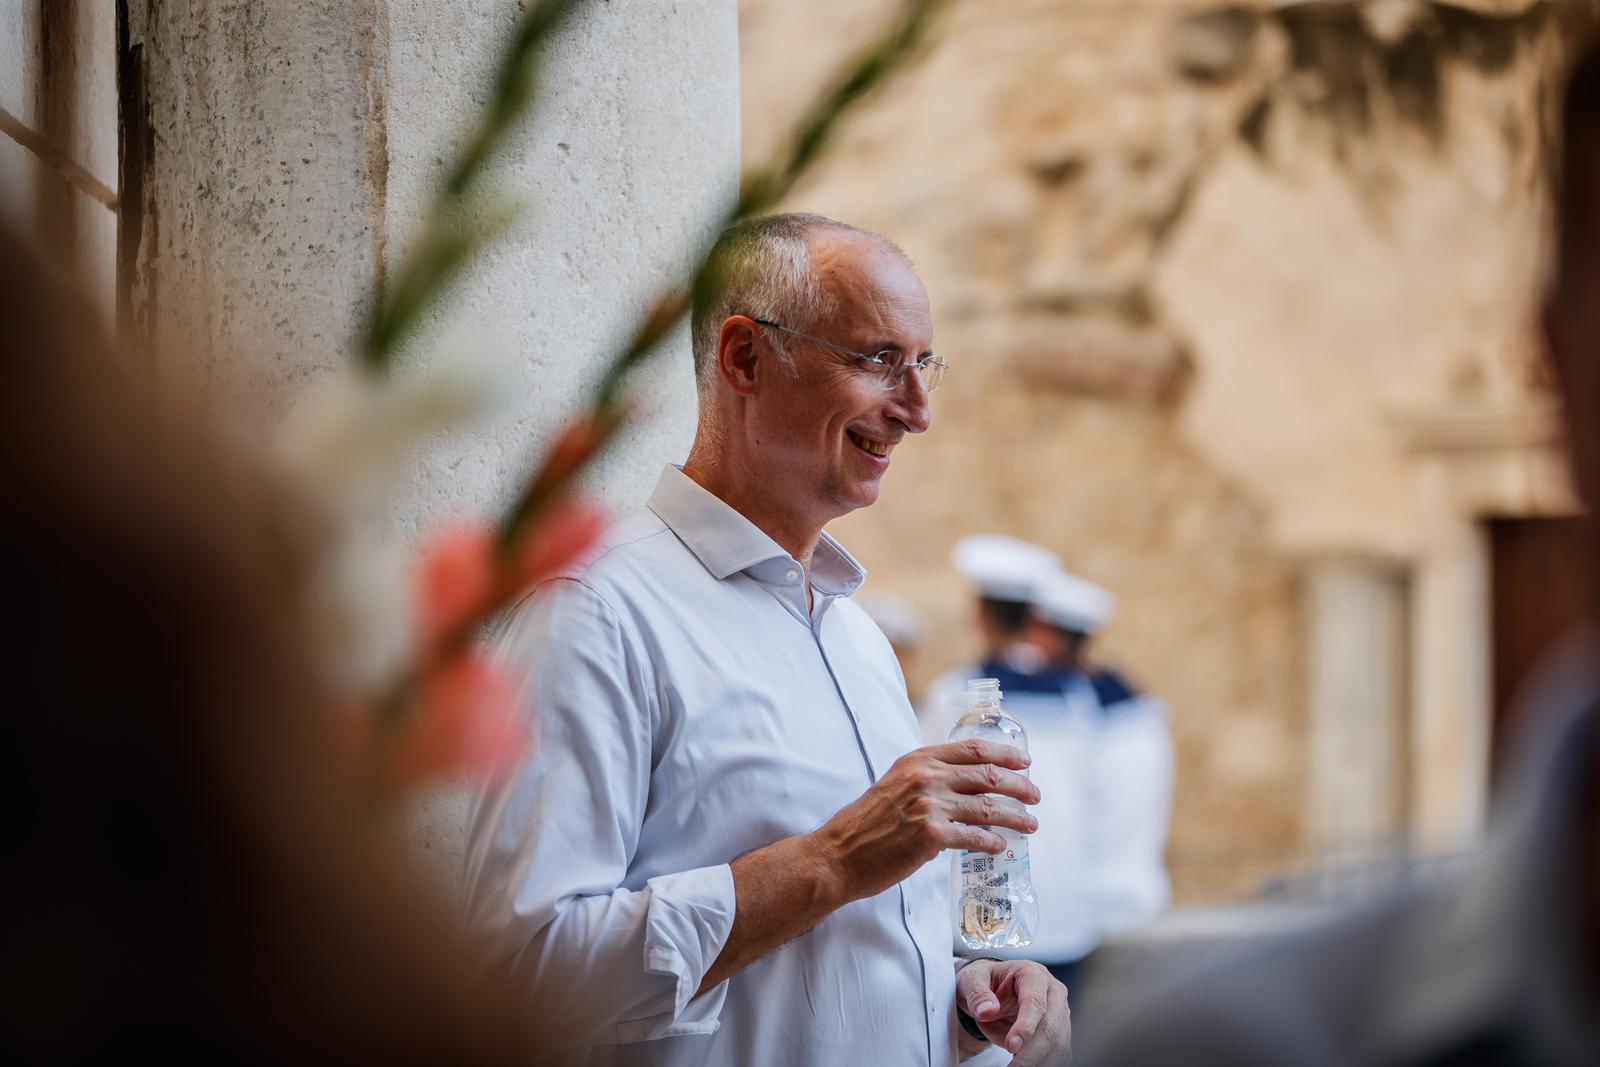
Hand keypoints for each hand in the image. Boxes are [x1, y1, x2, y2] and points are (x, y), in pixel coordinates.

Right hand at [812, 739, 1038, 902]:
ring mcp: (929, 805)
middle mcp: (926, 777)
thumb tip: (964, 785)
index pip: (973, 749)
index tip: (1025, 762)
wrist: (838, 854)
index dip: (1005, 754)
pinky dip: (992, 842)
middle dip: (1019, 786)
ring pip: (988, 807)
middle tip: (1035, 796)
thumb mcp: (894, 784)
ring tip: (1031, 825)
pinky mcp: (931, 835)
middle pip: (988, 775)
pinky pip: (975, 837)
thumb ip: (926, 778)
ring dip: (1016, 817)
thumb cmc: (866, 824)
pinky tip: (1001, 847)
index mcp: (918, 759)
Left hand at [957, 959, 1070, 1064]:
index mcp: (1032, 973)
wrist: (990, 990)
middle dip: (1032, 1051)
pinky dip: (1045, 1061)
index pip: (1035, 1002)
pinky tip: (1029, 1065)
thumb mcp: (971, 981)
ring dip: (1039, 1059)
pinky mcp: (1060, 1029)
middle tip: (1013, 1066)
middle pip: (1051, 1026)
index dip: (1025, 1026)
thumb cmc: (985, 982)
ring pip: (1059, 1042)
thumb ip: (977, 994)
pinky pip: (1060, 1051)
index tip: (1011, 1045)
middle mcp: (1051, 991)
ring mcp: (1059, 1011)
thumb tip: (987, 1010)